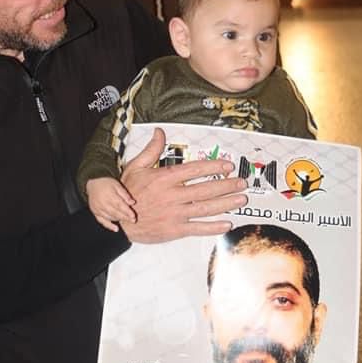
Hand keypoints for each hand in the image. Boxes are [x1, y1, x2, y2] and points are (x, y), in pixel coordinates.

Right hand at [86, 177, 135, 232]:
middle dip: (125, 217)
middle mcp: (103, 203)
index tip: (133, 216)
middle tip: (133, 220)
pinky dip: (109, 226)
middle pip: (115, 213)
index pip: (120, 205)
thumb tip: (132, 202)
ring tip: (126, 219)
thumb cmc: (106, 184)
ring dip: (119, 219)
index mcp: (109, 195)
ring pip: (110, 217)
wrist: (92, 184)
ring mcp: (98, 209)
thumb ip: (125, 194)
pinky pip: (102, 221)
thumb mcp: (117, 185)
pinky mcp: (95, 212)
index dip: (127, 211)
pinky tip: (116, 229)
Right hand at [120, 128, 247, 242]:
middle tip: (242, 182)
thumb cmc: (128, 192)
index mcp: (165, 178)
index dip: (214, 166)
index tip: (227, 165)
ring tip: (240, 199)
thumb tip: (159, 132)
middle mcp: (173, 195)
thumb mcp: (136, 167)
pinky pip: (197, 228)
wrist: (119, 219)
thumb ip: (151, 150)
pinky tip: (227, 224)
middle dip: (226, 185)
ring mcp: (175, 214)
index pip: (195, 169)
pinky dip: (213, 227)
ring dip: (226, 203)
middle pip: (206, 189)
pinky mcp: (174, 230)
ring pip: (206, 208)